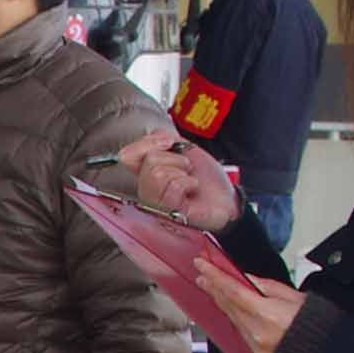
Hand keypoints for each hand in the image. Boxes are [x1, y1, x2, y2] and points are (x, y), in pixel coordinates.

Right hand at [115, 128, 240, 232]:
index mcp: (144, 175)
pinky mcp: (168, 214)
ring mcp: (154, 205)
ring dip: (182, 172)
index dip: (149, 144)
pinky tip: (192, 191)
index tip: (169, 145)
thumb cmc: (206, 179)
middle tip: (185, 170)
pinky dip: (189, 183)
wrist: (227, 199)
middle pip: (149, 160)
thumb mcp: (182, 148)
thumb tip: (153, 138)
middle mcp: (145, 191)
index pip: (126, 155)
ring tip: (189, 181)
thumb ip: (160, 138)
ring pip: (157, 173)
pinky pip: (173, 186)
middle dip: (175, 159)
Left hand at [186, 251, 304, 352]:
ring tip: (212, 289)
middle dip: (214, 289)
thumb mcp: (294, 297)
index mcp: (267, 314)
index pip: (233, 290)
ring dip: (222, 303)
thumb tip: (244, 278)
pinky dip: (236, 320)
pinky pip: (242, 334)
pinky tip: (231, 310)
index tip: (202, 265)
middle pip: (228, 305)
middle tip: (202, 275)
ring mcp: (256, 347)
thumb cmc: (317, 323)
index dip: (215, 276)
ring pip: (233, 320)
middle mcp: (257, 332)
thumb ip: (265, 287)